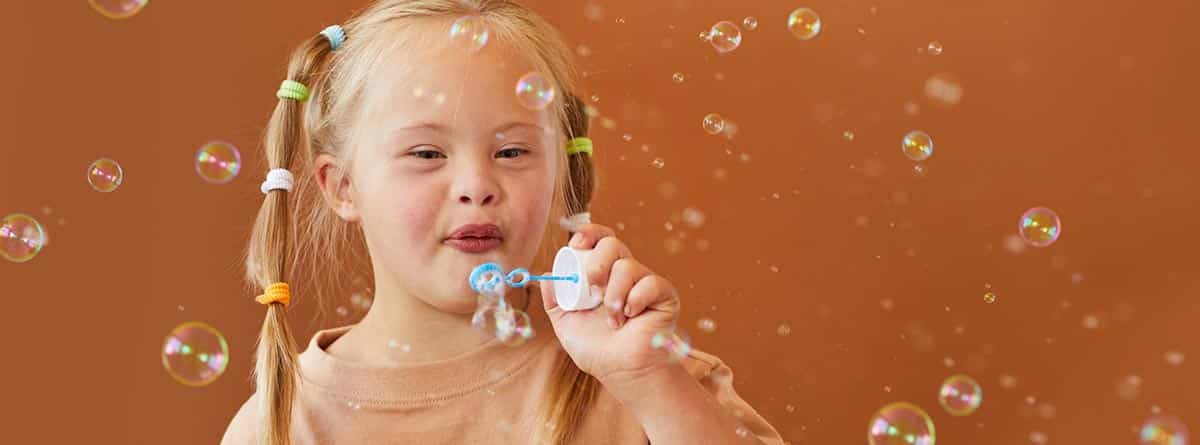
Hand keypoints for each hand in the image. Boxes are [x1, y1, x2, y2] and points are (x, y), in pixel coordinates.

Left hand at [539, 223, 683, 386]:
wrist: (621, 372)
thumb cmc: (597, 351)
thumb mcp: (565, 324)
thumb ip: (554, 300)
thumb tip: (546, 275)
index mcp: (603, 275)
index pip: (599, 240)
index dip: (589, 234)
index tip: (576, 244)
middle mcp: (624, 274)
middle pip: (613, 244)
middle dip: (598, 263)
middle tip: (593, 290)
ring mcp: (645, 283)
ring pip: (628, 266)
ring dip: (614, 295)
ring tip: (613, 320)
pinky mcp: (664, 295)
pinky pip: (650, 283)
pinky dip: (635, 300)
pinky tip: (631, 318)